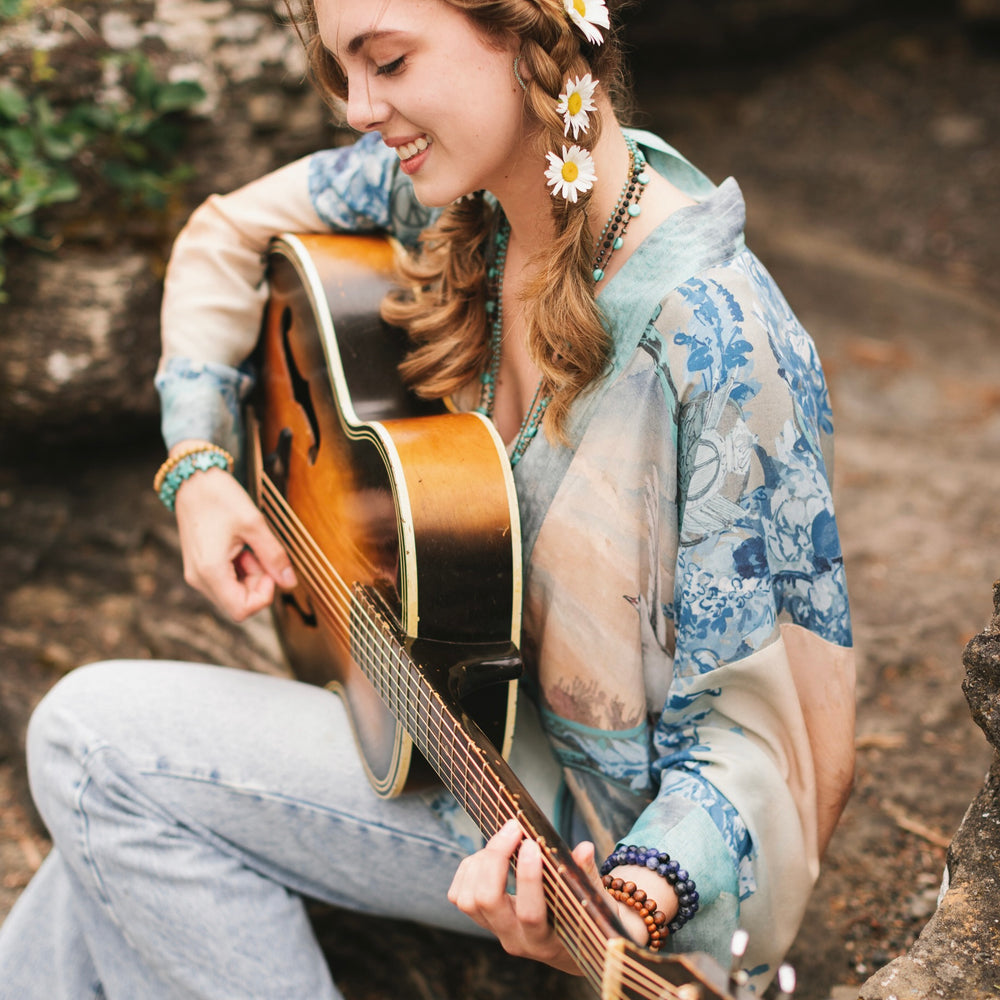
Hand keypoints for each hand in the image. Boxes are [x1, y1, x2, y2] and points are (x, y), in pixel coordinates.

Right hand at [172, 456, 295, 621]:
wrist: (193, 479)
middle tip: (260, 551)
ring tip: (249, 544)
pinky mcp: (201, 567)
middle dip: (258, 582)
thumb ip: (274, 556)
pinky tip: (241, 545)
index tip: (270, 568)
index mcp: (210, 572)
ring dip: (251, 573)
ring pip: (234, 592)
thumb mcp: (254, 524)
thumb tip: (290, 582)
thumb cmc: (220, 497)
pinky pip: (227, 580)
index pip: (242, 611)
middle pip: (239, 603)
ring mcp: (198, 574)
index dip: (264, 595)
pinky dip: (241, 568)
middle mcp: (199, 578)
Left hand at [448, 819, 599, 974]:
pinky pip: (459, 896)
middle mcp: (516, 940)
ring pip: (468, 899)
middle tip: (514, 828)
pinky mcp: (483, 923)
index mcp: (547, 940)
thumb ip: (586, 877)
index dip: (528, 878)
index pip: (530, 913)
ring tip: (504, 840)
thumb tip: (584, 848)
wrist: (574, 948)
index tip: (532, 843)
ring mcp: (496, 932)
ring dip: (481, 862)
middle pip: (487, 900)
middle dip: (496, 858)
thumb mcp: (595, 903)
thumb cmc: (587, 921)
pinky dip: (468, 869)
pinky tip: (490, 855)